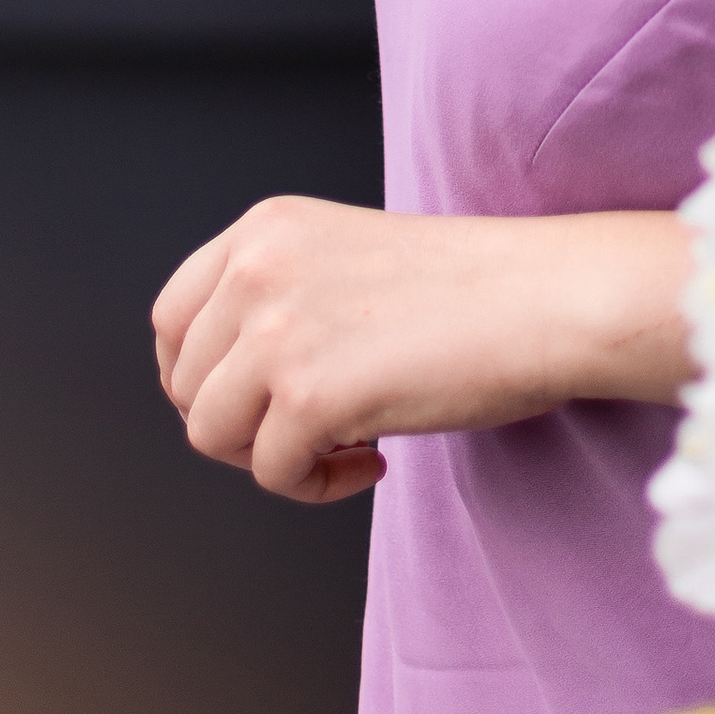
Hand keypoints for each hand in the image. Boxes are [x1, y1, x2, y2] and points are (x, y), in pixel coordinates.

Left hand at [151, 194, 695, 501]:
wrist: (543, 299)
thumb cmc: (470, 288)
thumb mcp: (342, 257)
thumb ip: (279, 298)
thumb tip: (227, 383)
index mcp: (263, 228)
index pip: (170, 318)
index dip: (198, 377)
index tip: (249, 403)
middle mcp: (256, 268)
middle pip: (186, 385)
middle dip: (239, 425)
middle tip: (308, 431)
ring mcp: (277, 331)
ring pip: (212, 436)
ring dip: (272, 457)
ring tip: (345, 445)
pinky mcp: (309, 396)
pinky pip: (273, 474)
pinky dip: (319, 485)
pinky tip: (377, 460)